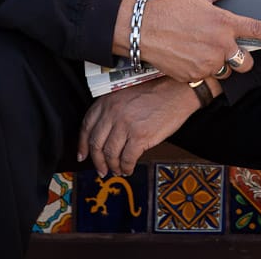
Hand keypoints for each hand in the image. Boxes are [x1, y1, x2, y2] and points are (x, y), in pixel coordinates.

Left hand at [78, 77, 201, 176]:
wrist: (177, 90)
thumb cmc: (156, 91)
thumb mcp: (126, 94)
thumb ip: (113, 111)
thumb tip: (106, 136)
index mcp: (108, 101)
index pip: (87, 126)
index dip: (83, 144)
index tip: (82, 155)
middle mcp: (113, 112)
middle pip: (96, 143)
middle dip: (97, 161)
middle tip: (101, 170)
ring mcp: (126, 125)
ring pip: (110, 154)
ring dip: (112, 166)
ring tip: (117, 170)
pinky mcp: (140, 136)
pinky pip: (127, 159)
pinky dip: (126, 167)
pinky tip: (129, 169)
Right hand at [113, 0, 260, 83]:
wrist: (142, 28)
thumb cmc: (169, 8)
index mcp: (224, 24)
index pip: (257, 30)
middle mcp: (220, 46)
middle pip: (245, 62)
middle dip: (240, 58)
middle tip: (225, 48)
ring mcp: (207, 64)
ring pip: (226, 71)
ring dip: (220, 64)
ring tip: (202, 49)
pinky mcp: (194, 76)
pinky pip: (206, 77)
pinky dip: (201, 69)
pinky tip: (188, 55)